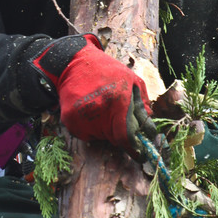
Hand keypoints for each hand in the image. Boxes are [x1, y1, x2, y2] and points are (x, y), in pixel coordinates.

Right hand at [32, 34, 157, 156]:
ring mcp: (82, 117)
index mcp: (118, 101)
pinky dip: (89, 127)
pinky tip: (88, 111)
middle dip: (118, 133)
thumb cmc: (106, 71)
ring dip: (103, 129)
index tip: (139, 154)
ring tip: (100, 109)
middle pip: (113, 138)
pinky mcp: (69, 119)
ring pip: (98, 136)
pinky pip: (84, 133)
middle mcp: (99, 111)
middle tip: (116, 119)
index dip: (133, 149)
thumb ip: (142, 102)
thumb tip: (148, 122)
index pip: (125, 136)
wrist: (74, 63)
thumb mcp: (131, 79)